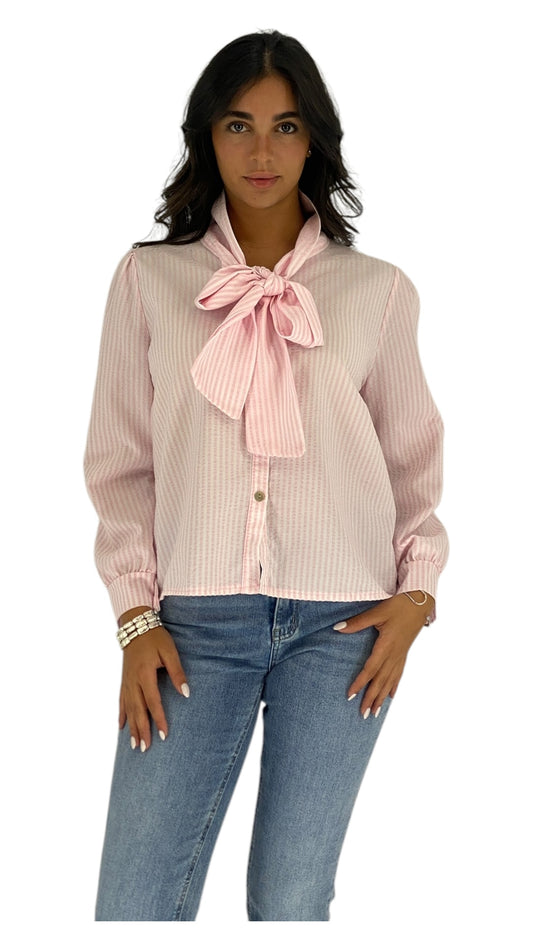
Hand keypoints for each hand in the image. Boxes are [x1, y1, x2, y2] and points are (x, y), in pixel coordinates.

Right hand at [119, 624, 188, 751]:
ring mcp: (126, 681)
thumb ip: (177, 672)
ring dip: (131, 727)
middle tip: (145, 748)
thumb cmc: (155, 637)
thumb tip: (186, 693)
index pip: (153, 701)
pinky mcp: (124, 679)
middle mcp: (133, 681)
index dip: (158, 719)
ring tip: (134, 745)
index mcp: (145, 674)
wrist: (135, 625)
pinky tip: (121, 727)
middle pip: (138, 710)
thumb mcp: (170, 651)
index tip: (163, 735)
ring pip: (128, 708)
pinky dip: (122, 715)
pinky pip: (121, 701)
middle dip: (142, 730)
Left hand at [333, 592, 434, 717]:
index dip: (360, 683)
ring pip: (390, 681)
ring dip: (382, 697)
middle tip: (363, 715)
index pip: (370, 669)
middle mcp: (394, 655)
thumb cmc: (399, 605)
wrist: (420, 602)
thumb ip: (358, 622)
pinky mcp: (404, 653)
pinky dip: (394, 686)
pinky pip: (399, 674)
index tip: (350, 696)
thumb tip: (337, 628)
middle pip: (381, 681)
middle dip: (371, 698)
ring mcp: (401, 655)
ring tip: (375, 713)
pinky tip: (391, 696)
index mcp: (386, 646)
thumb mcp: (377, 611)